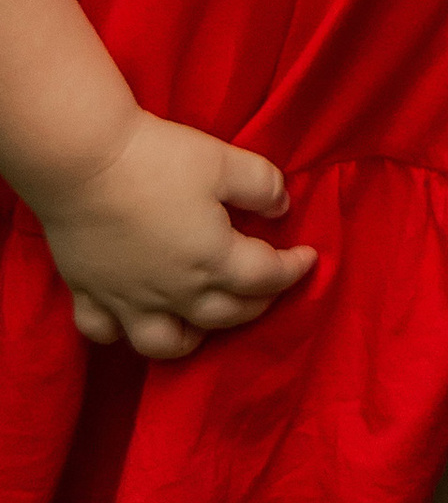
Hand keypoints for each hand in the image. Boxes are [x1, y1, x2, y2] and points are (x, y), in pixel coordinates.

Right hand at [40, 108, 315, 360]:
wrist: (83, 163)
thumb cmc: (159, 159)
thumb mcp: (225, 161)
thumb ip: (263, 185)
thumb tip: (282, 207)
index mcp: (212, 261)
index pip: (265, 278)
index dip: (293, 269)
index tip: (309, 258)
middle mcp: (173, 293)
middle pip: (225, 314)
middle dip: (256, 303)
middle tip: (269, 285)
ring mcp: (127, 301)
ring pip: (165, 343)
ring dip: (194, 336)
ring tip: (206, 316)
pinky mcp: (88, 295)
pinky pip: (106, 332)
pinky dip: (122, 333)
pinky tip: (134, 317)